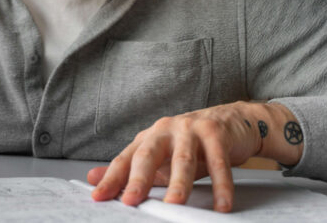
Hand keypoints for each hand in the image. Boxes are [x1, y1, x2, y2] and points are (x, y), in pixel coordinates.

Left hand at [88, 101, 302, 211]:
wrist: (233, 121)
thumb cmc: (192, 144)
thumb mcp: (160, 158)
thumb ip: (130, 170)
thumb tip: (93, 179)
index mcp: (149, 137)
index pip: (126, 159)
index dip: (111, 178)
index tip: (98, 197)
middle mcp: (166, 129)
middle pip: (149, 155)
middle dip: (139, 179)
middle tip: (131, 201)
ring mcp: (191, 129)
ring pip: (183, 160)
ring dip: (179, 184)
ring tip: (175, 205)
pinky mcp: (216, 133)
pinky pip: (218, 162)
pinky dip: (221, 185)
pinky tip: (222, 204)